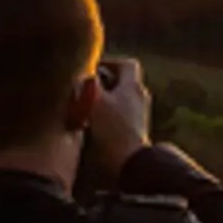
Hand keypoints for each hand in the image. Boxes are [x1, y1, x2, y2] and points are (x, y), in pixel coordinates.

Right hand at [82, 56, 154, 182]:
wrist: (129, 160)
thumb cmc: (113, 128)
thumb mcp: (95, 101)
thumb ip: (89, 83)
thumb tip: (84, 73)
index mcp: (133, 86)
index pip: (127, 64)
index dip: (110, 62)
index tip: (92, 69)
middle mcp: (140, 96)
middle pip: (122, 81)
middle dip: (102, 83)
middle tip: (84, 89)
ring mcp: (139, 113)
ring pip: (119, 98)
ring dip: (101, 100)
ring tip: (83, 107)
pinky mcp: (134, 127)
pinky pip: (119, 114)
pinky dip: (105, 114)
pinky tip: (90, 123)